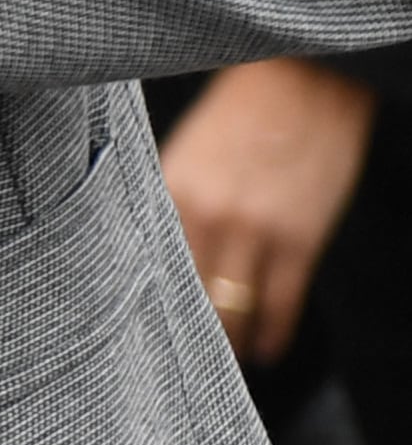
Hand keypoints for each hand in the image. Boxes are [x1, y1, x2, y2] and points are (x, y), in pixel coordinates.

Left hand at [159, 54, 373, 368]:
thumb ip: (165, 205)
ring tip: (225, 364)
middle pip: (182, 302)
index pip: (142, 273)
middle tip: (178, 366)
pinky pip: (278, 307)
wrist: (306, 78)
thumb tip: (140, 258)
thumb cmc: (239, 114)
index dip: (139, 313)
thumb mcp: (184, 153)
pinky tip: (266, 351)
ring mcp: (253, 231)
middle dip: (182, 340)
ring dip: (226, 349)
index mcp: (167, 193)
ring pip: (228, 314)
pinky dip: (270, 337)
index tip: (137, 340)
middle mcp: (204, 216)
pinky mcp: (299, 240)